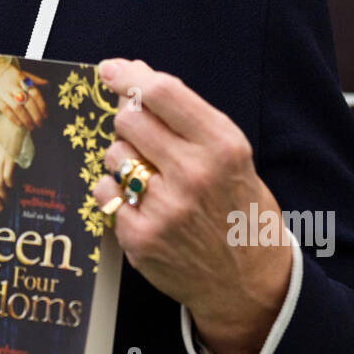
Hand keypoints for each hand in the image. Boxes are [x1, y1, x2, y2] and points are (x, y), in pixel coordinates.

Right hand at [0, 66, 46, 130]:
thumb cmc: (5, 74)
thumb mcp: (20, 73)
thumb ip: (33, 79)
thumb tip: (47, 83)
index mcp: (21, 78)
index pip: (35, 93)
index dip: (42, 105)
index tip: (46, 115)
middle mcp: (13, 85)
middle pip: (28, 102)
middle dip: (36, 115)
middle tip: (40, 124)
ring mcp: (3, 92)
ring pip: (17, 108)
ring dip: (26, 119)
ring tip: (31, 126)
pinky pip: (6, 110)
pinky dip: (13, 118)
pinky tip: (19, 124)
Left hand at [92, 58, 292, 353]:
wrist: (248, 283)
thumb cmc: (238, 209)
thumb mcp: (231, 155)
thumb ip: (187, 118)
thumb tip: (135, 75)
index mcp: (223, 146)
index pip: (163, 93)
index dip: (129, 75)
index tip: (109, 70)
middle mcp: (194, 174)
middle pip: (129, 119)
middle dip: (128, 120)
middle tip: (142, 136)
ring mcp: (165, 208)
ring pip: (113, 154)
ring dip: (122, 159)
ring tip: (149, 177)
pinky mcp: (140, 237)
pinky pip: (105, 191)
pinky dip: (115, 192)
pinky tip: (140, 203)